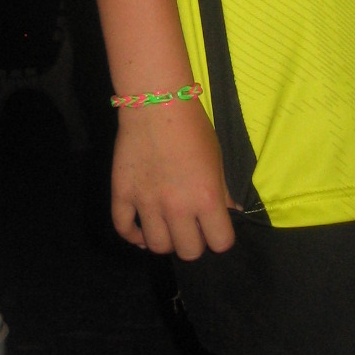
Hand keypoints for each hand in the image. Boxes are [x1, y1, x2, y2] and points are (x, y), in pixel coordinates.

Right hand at [111, 97, 239, 258]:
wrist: (156, 102)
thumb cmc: (193, 127)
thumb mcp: (217, 158)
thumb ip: (223, 191)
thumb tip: (232, 213)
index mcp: (207, 198)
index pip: (220, 243)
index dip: (220, 237)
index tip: (215, 227)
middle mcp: (177, 206)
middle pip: (188, 252)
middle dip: (193, 242)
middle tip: (190, 226)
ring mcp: (147, 202)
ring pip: (157, 246)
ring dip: (165, 240)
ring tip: (167, 227)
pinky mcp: (122, 193)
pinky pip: (123, 228)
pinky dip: (133, 236)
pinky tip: (142, 230)